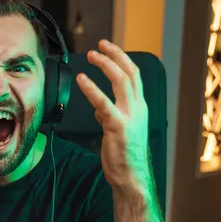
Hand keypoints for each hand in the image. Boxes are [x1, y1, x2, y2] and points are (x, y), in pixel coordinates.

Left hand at [76, 39, 149, 187]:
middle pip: (130, 73)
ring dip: (105, 65)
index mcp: (139, 108)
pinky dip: (92, 88)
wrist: (130, 177)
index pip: (133, 76)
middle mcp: (137, 108)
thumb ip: (108, 115)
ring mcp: (129, 116)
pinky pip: (103, 102)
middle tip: (99, 45)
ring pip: (121, 81)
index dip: (121, 59)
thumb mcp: (117, 130)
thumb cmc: (123, 155)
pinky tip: (81, 80)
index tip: (107, 48)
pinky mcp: (117, 126)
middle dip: (115, 55)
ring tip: (91, 55)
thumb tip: (98, 107)